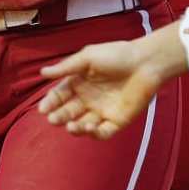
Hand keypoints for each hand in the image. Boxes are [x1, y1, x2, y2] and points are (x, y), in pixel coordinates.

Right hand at [38, 31, 177, 138]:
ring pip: (83, 125)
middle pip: (68, 112)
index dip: (51, 103)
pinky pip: (103, 132)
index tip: (43, 109)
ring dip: (75, 128)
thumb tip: (43, 73)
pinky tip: (90, 128)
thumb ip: (66, 67)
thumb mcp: (88, 57)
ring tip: (71, 126)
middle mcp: (88, 99)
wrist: (146, 62)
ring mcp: (102, 111)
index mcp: (79, 83)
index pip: (60, 96)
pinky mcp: (117, 121)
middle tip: (54, 119)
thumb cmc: (117, 55)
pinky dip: (94, 134)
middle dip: (59, 117)